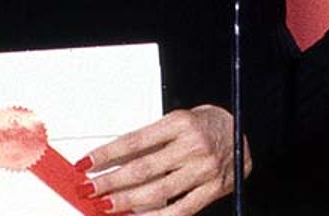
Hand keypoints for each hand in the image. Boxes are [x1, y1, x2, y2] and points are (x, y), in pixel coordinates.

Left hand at [83, 105, 250, 214]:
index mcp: (180, 123)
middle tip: (90, 188)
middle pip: (143, 168)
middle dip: (111, 181)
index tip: (87, 163)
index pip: (135, 141)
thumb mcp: (177, 121)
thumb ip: (151, 141)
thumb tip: (115, 160)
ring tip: (107, 205)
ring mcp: (203, 170)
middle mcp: (192, 146)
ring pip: (158, 191)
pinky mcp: (212, 189)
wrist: (241, 131)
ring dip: (127, 201)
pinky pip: (181, 209)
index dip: (108, 153)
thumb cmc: (205, 124)